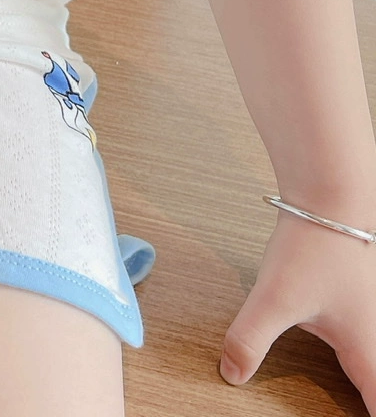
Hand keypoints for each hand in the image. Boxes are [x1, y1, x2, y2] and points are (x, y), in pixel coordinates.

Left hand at [221, 206, 375, 409]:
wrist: (330, 196)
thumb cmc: (315, 247)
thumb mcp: (274, 298)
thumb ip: (249, 339)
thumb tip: (231, 373)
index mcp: (369, 353)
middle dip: (365, 400)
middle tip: (349, 404)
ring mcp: (373, 317)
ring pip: (372, 362)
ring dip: (363, 379)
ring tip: (351, 391)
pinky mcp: (363, 298)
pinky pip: (365, 339)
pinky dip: (358, 354)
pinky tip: (343, 348)